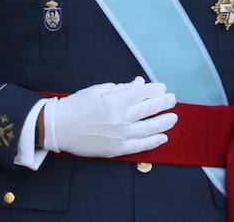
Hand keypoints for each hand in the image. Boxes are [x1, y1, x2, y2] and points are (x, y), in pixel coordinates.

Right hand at [42, 76, 177, 157]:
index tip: (162, 88)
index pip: (142, 93)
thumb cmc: (78, 105)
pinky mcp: (117, 149)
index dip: (155, 89)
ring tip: (173, 118)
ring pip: (149, 128)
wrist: (60, 127)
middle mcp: (121, 117)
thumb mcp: (99, 90)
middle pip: (148, 109)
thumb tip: (138, 84)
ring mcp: (120, 134)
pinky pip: (140, 146)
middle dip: (163, 103)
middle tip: (172, 99)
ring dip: (163, 122)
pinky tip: (163, 137)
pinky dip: (153, 141)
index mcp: (115, 100)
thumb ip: (120, 88)